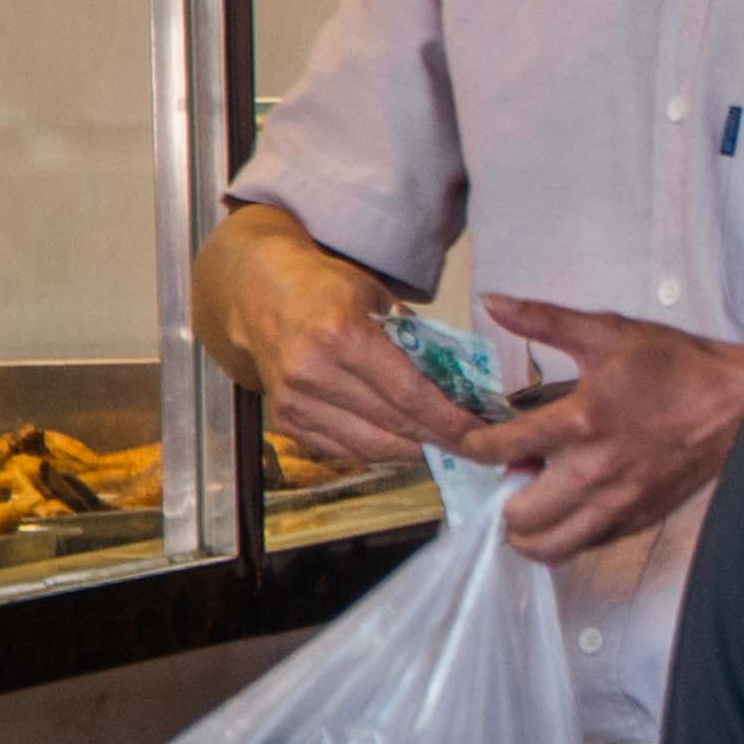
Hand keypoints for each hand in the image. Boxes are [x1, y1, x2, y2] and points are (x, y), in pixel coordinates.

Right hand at [202, 219, 478, 466]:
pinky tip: (408, 446)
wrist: (261, 295)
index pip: (409, 395)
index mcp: (341, 337)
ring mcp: (294, 402)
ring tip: (448, 449)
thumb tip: (464, 384)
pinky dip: (381, 452)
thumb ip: (417, 340)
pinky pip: (345, 451)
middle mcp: (313, 373)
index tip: (482, 432)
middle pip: (393, 424)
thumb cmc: (329, 290)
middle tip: (477, 447)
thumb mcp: (379, 299)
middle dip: (441, 440)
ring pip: (370, 446)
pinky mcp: (285, 422)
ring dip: (415, 452)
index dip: (449, 420)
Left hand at [473, 298, 743, 563]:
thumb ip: (544, 320)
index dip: (463, 441)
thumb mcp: (609, 331)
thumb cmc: (678, 366)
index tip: (464, 435)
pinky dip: (564, 532)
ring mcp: (618, 504)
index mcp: (579, 423)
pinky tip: (568, 504)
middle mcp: (594, 474)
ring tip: (531, 497)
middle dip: (498, 495)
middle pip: (515, 516)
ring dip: (527, 527)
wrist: (742, 403)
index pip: (494, 449)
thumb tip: (492, 302)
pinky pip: (584, 545)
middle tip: (509, 469)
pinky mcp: (639, 519)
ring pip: (548, 546)